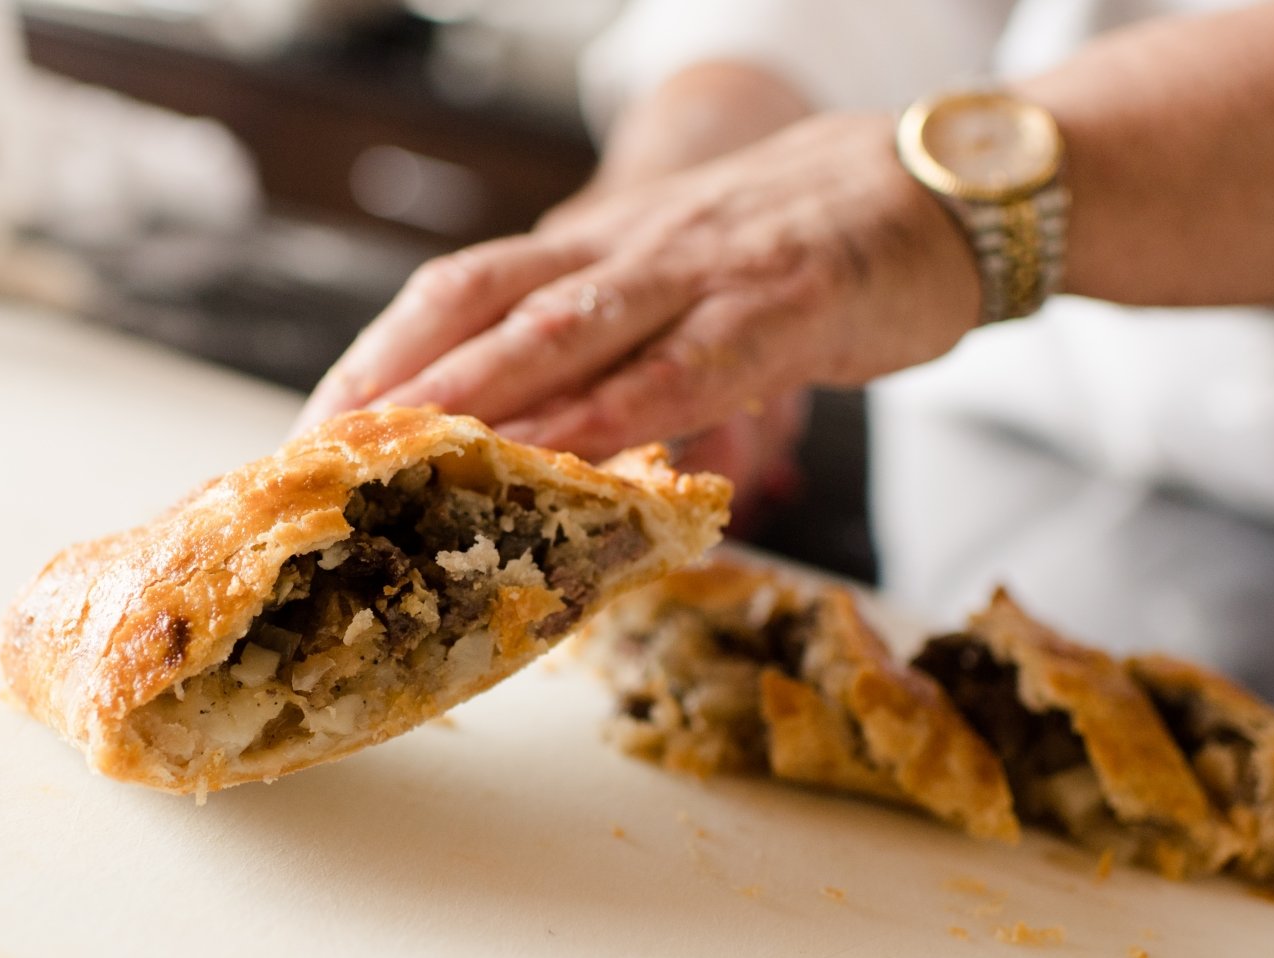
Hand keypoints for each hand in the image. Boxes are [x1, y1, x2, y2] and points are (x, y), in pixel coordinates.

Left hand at [295, 111, 980, 465]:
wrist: (957, 182)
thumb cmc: (822, 245)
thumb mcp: (698, 277)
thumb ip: (627, 342)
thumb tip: (561, 434)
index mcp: (603, 239)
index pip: (464, 288)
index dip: (384, 351)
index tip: (316, 422)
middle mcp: (632, 247)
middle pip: (484, 304)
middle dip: (393, 382)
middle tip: (319, 456)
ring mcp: (702, 275)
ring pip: (566, 332)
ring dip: (475, 396)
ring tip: (399, 458)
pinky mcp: (783, 310)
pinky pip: (683, 369)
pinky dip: (615, 415)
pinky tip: (562, 460)